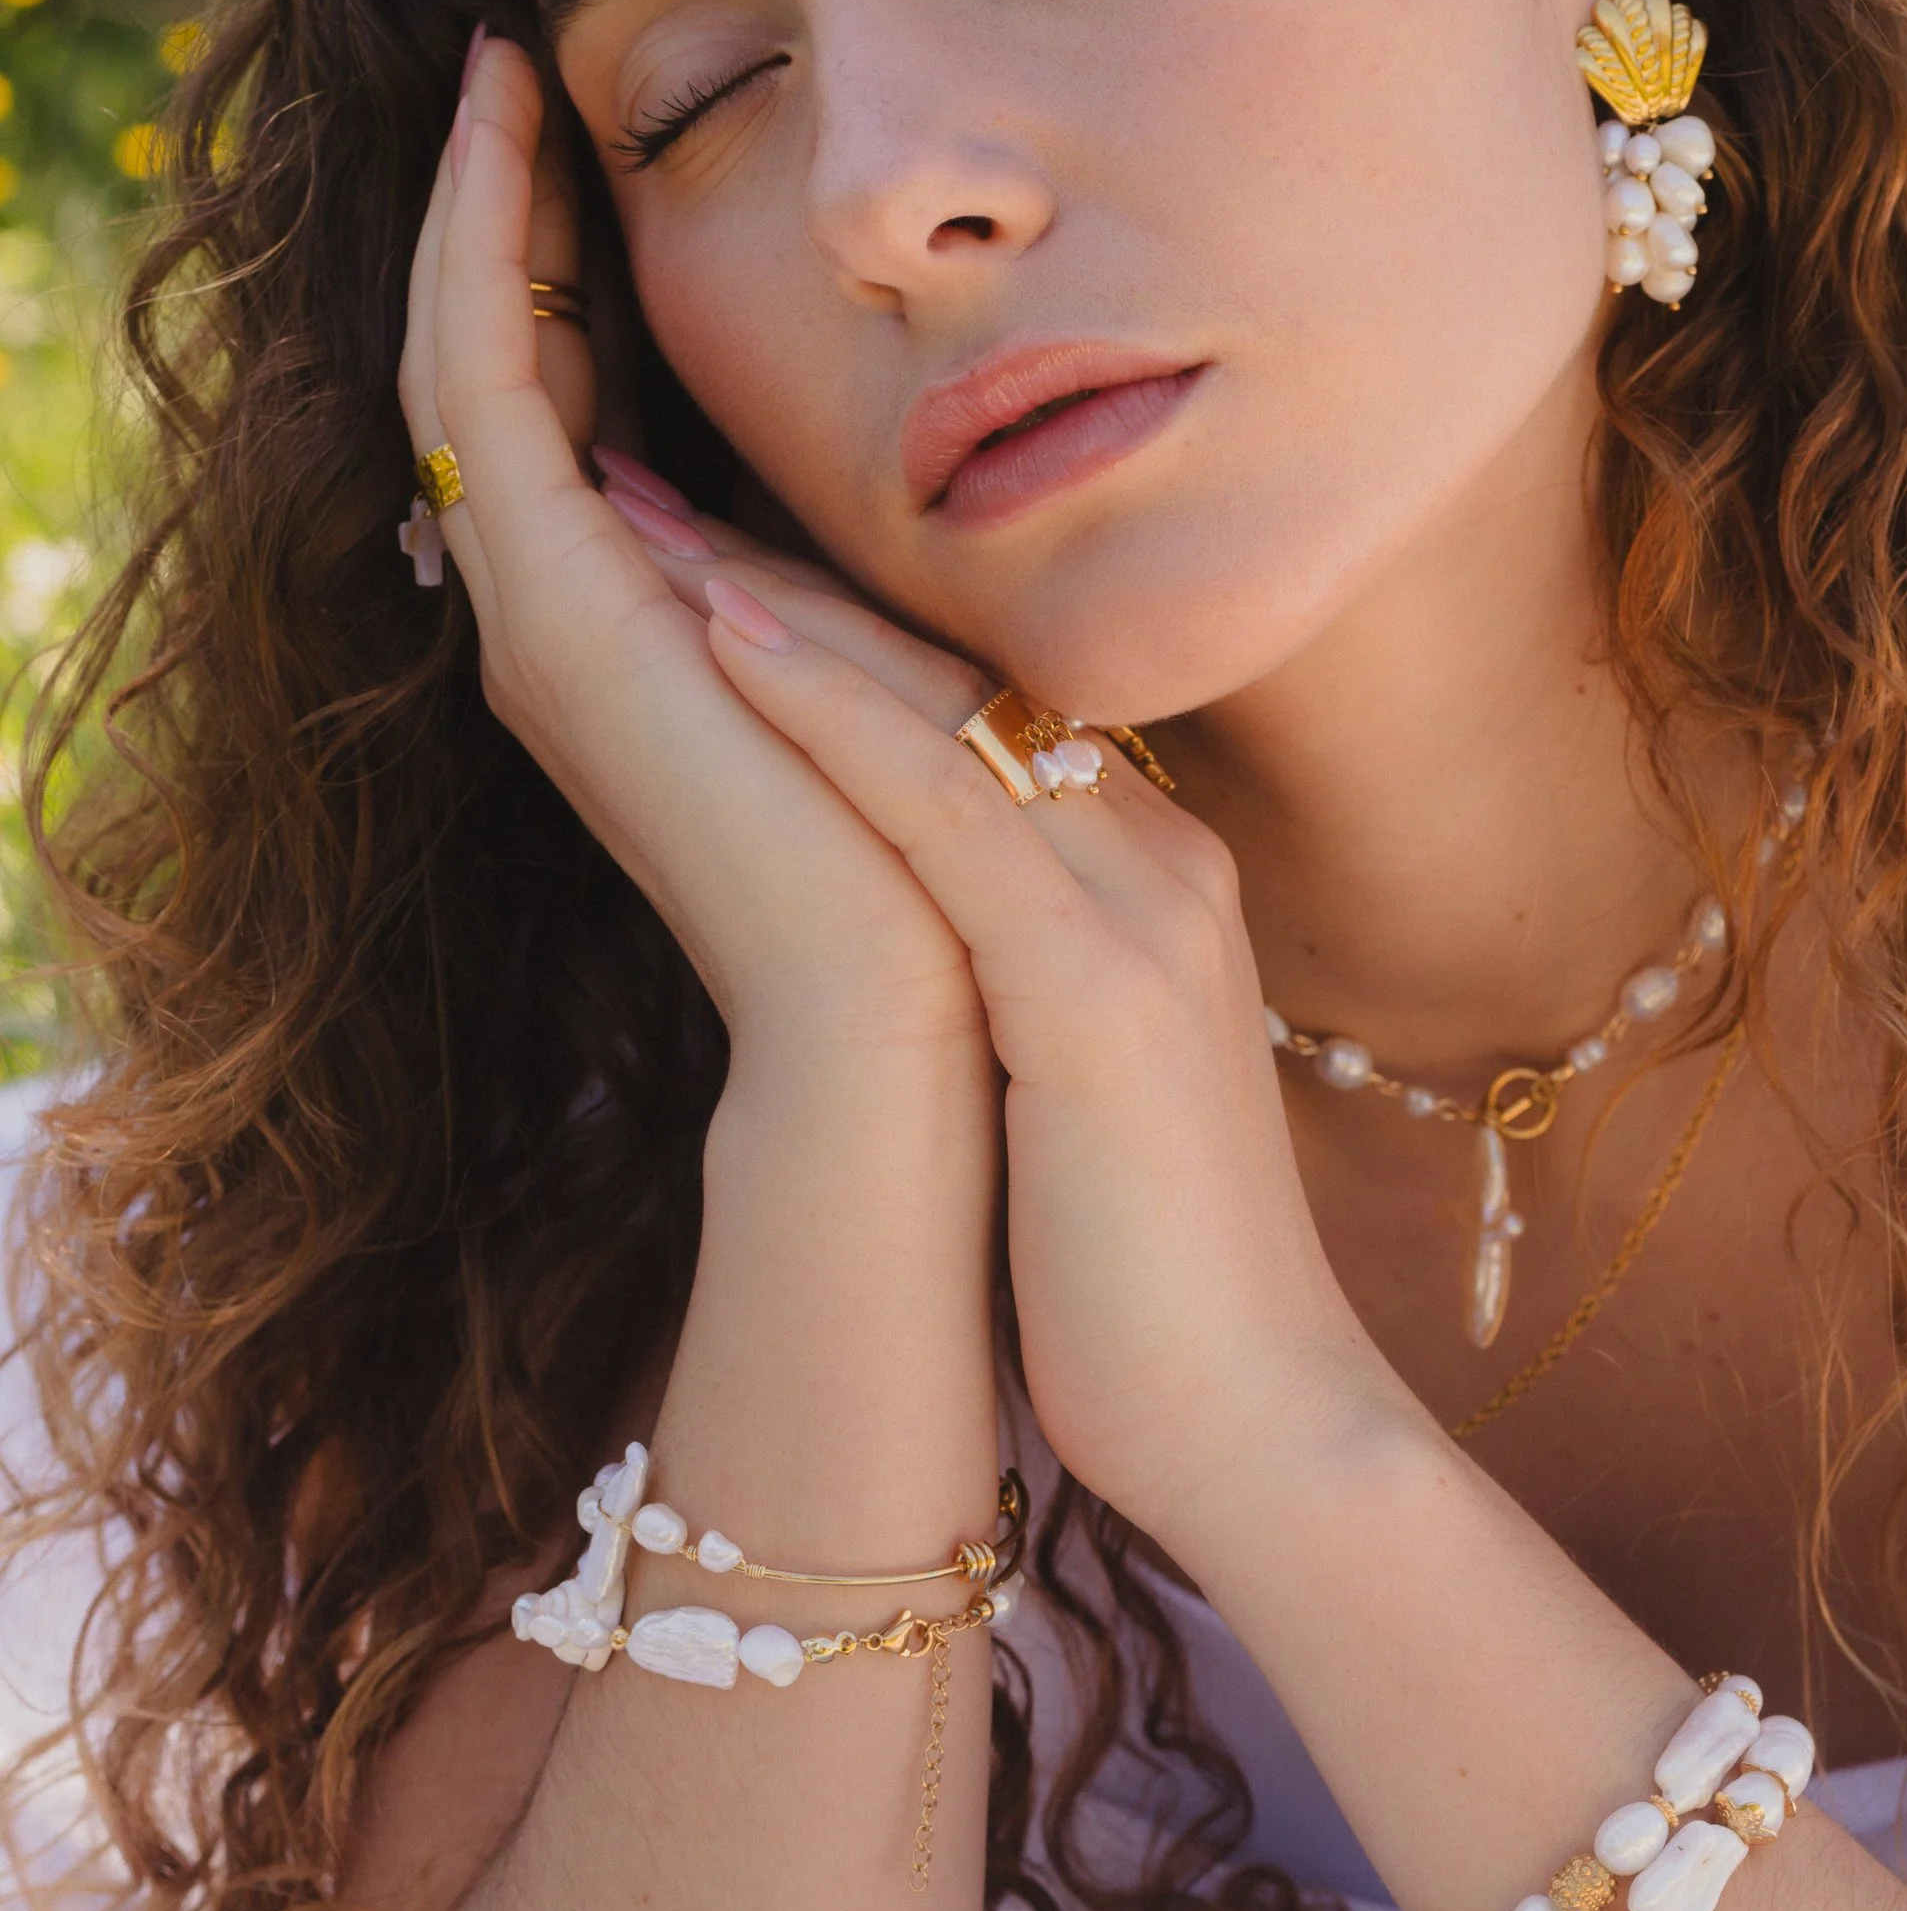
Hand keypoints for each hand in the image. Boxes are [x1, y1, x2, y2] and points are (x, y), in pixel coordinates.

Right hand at [397, 35, 986, 1083]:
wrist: (912, 1024)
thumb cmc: (943, 883)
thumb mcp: (899, 686)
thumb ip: (855, 598)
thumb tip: (892, 498)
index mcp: (650, 641)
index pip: (575, 425)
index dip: (570, 280)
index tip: (594, 134)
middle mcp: (570, 628)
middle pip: (501, 382)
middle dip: (506, 223)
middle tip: (510, 64)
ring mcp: (543, 626)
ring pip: (463, 371)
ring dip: (471, 217)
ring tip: (495, 75)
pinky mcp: (551, 625)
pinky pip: (478, 400)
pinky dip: (479, 263)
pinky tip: (504, 147)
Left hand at [692, 593, 1419, 1546]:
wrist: (1265, 1430)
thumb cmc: (1150, 1297)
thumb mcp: (1077, 1100)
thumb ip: (1021, 994)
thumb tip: (923, 971)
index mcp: (1154, 888)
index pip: (984, 713)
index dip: (841, 624)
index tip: (706, 550)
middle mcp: (1159, 865)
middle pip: (957, 675)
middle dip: (792, 573)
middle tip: (644, 480)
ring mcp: (1139, 919)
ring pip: (942, 709)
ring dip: (779, 603)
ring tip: (638, 516)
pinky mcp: (1096, 995)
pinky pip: (943, 812)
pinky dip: (827, 714)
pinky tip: (721, 639)